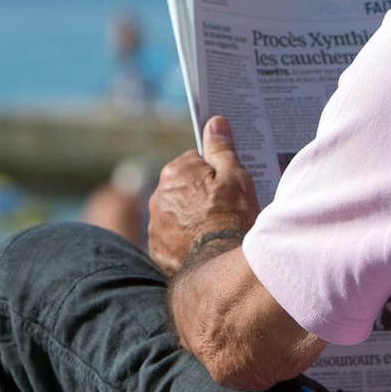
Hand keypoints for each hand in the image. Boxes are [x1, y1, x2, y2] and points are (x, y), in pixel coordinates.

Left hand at [148, 116, 260, 274]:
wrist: (221, 269)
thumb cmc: (232, 217)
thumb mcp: (236, 177)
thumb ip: (221, 149)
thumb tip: (214, 122)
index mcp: (176, 172)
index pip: (195, 162)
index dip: (215, 173)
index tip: (228, 186)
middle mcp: (158, 196)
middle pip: (183, 188)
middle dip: (200, 195)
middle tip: (226, 209)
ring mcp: (155, 225)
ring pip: (175, 214)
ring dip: (190, 218)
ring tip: (215, 232)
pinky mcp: (156, 251)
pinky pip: (170, 239)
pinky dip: (183, 241)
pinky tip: (203, 248)